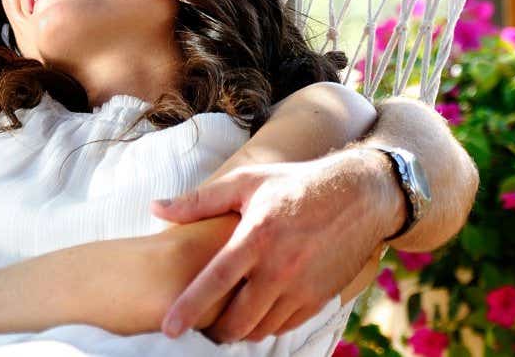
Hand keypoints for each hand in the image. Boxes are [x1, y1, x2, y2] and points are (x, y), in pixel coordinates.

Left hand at [151, 149, 402, 341]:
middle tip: (201, 329)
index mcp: (257, 236)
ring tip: (227, 323)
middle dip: (215, 332)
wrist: (359, 196)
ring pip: (262, 330)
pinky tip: (257, 314)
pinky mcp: (320, 298)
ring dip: (241, 332)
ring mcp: (303, 286)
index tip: (168, 328)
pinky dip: (267, 327)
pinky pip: (286, 326)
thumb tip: (155, 208)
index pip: (215, 281)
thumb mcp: (247, 182)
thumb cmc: (295, 184)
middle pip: (238, 320)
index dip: (188, 308)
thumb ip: (199, 201)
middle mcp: (281, 267)